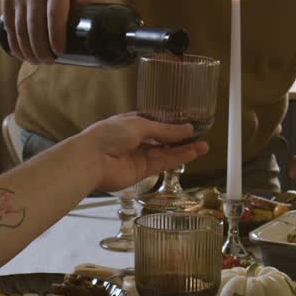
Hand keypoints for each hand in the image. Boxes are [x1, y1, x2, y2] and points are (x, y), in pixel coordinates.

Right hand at [1, 0, 101, 62]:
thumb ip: (95, 3)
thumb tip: (115, 28)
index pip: (55, 15)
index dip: (56, 37)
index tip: (60, 53)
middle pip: (35, 26)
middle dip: (41, 49)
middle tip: (49, 62)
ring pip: (20, 28)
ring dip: (27, 50)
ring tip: (36, 61)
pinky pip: (8, 24)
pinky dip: (14, 42)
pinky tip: (20, 53)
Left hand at [80, 113, 208, 192]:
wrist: (91, 159)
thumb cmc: (109, 135)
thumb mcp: (140, 125)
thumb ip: (165, 130)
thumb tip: (187, 129)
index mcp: (132, 123)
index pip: (157, 123)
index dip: (173, 124)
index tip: (191, 124)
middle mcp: (136, 140)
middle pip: (164, 140)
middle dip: (182, 139)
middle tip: (202, 137)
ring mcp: (139, 157)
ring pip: (166, 153)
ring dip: (184, 150)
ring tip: (204, 147)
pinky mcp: (141, 172)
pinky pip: (162, 164)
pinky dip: (177, 159)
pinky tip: (191, 154)